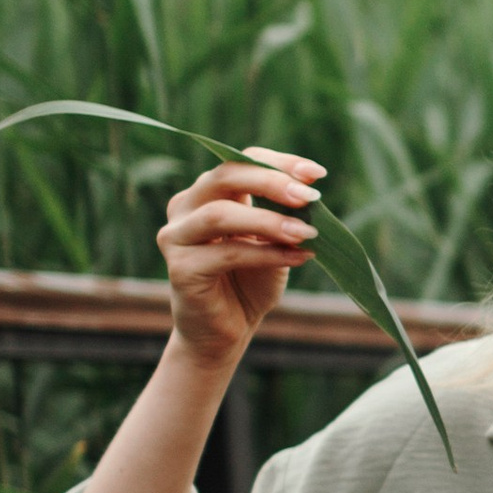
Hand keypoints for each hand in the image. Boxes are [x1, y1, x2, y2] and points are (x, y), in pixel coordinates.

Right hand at [157, 147, 324, 366]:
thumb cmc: (250, 281)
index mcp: (207, 192)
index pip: (240, 161)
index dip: (279, 163)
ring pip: (220, 214)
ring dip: (270, 221)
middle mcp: (185, 206)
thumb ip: (284, 215)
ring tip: (306, 234)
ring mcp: (175, 236)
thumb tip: (310, 194)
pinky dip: (266, 254)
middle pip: (224, 176)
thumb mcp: (273, 240)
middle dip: (271, 182)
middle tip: (310, 197)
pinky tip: (297, 258)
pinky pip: (226, 253)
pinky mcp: (179, 269)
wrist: (226, 332)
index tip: (317, 173)